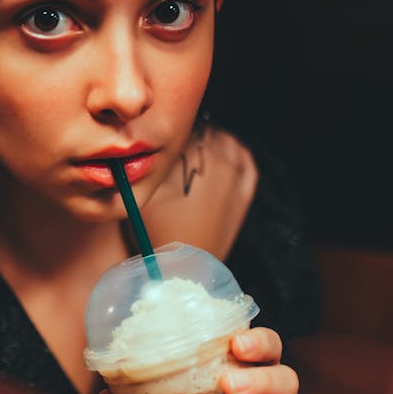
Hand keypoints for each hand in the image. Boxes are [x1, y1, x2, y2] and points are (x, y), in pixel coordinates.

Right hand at [144, 127, 258, 260]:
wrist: (184, 267)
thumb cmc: (159, 229)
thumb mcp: (145, 191)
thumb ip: (149, 162)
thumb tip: (152, 140)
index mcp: (195, 154)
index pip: (183, 126)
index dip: (170, 129)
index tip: (160, 136)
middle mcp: (221, 159)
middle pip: (205, 131)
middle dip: (190, 135)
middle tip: (174, 146)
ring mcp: (237, 177)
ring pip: (227, 141)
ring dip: (211, 142)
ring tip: (194, 152)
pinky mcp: (244, 194)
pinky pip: (247, 163)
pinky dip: (237, 154)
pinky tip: (225, 156)